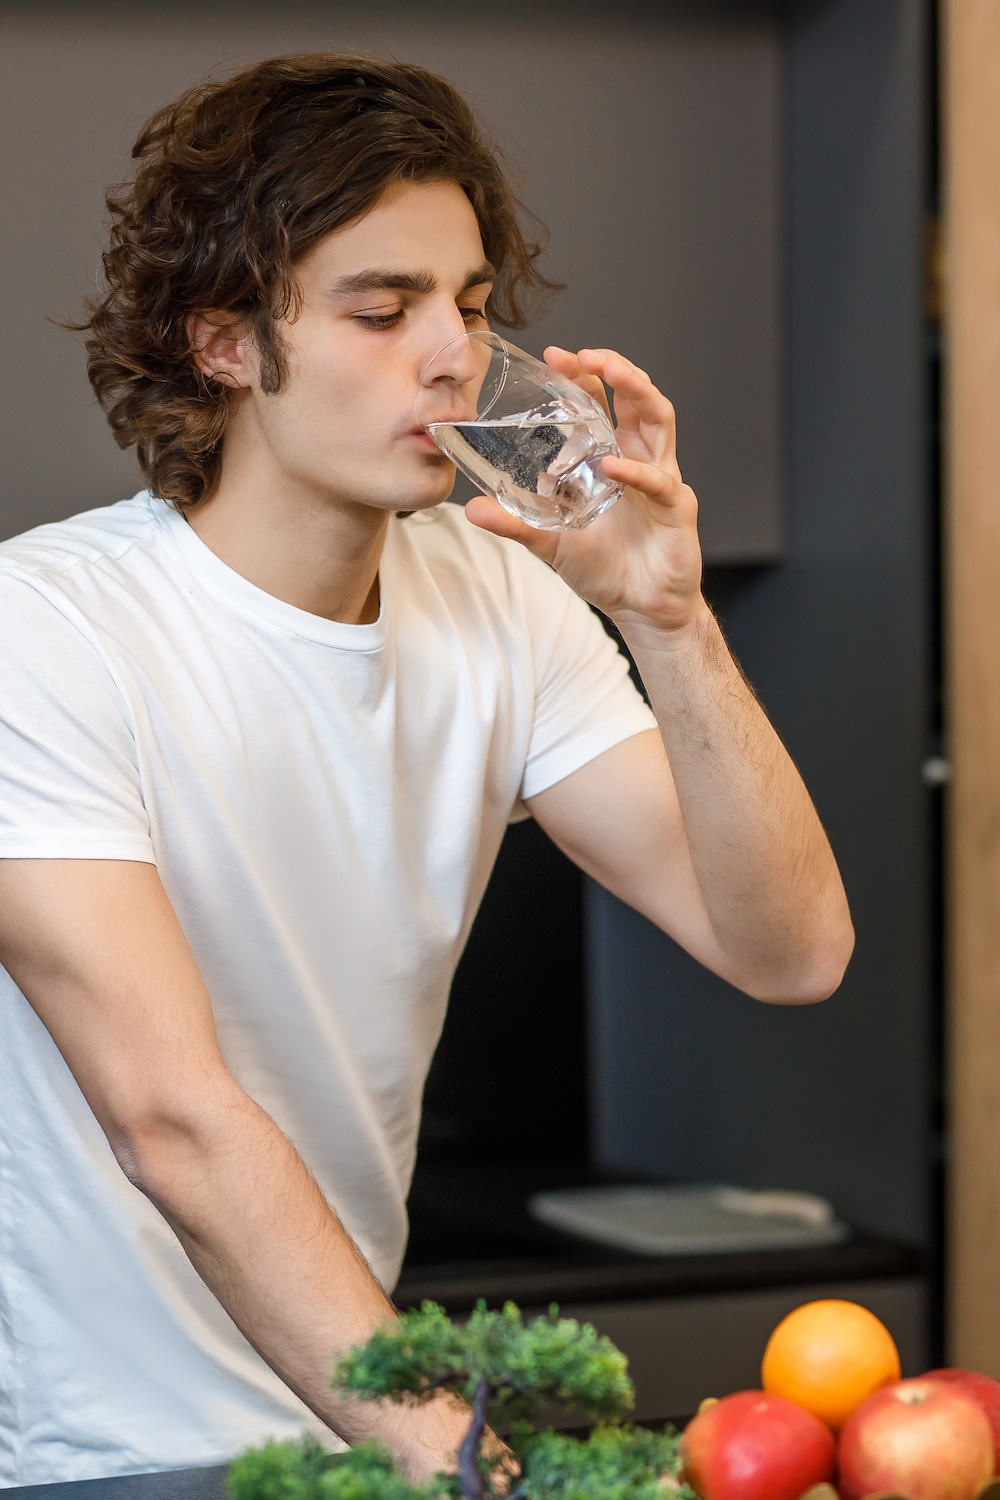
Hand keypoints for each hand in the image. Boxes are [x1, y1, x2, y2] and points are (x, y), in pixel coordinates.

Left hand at [464, 346, 705, 636]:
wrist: (642, 609)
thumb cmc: (605, 569)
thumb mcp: (550, 542)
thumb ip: (515, 524)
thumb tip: (471, 510)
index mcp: (615, 458)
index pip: (605, 402)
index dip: (584, 375)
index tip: (554, 357)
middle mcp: (641, 460)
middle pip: (637, 397)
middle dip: (613, 368)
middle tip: (582, 355)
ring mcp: (663, 479)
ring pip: (659, 420)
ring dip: (637, 390)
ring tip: (610, 373)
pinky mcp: (677, 507)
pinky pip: (660, 481)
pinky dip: (637, 470)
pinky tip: (612, 464)